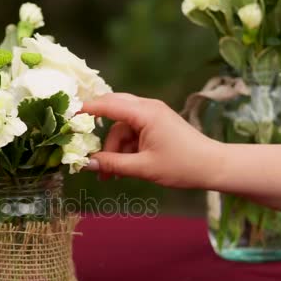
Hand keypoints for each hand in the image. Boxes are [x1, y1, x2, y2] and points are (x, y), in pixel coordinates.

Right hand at [82, 93, 222, 188]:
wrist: (214, 166)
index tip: (66, 117)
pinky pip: (131, 132)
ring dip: (113, 149)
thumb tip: (85, 163)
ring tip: (109, 176)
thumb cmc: (182, 166)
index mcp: (144, 113)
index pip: (106, 104)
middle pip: (111, 111)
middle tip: (83, 148)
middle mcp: (147, 107)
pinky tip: (122, 169)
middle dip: (98, 135)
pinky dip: (124, 149)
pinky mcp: (155, 124)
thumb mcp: (143, 168)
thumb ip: (112, 164)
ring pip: (120, 127)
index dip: (84, 110)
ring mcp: (152, 115)